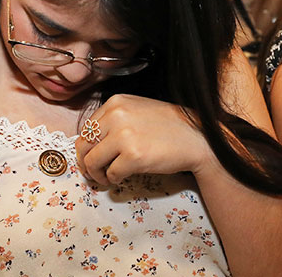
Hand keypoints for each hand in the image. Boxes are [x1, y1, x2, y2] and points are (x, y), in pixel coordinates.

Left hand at [74, 94, 213, 184]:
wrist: (197, 138)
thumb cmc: (170, 126)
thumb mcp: (138, 111)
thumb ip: (114, 120)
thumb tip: (92, 143)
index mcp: (116, 102)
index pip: (87, 128)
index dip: (86, 147)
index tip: (90, 158)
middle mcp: (117, 115)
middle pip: (84, 145)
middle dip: (86, 163)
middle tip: (93, 173)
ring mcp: (124, 135)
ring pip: (92, 161)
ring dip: (97, 174)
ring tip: (106, 178)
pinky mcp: (133, 156)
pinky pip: (111, 173)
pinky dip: (114, 179)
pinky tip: (123, 177)